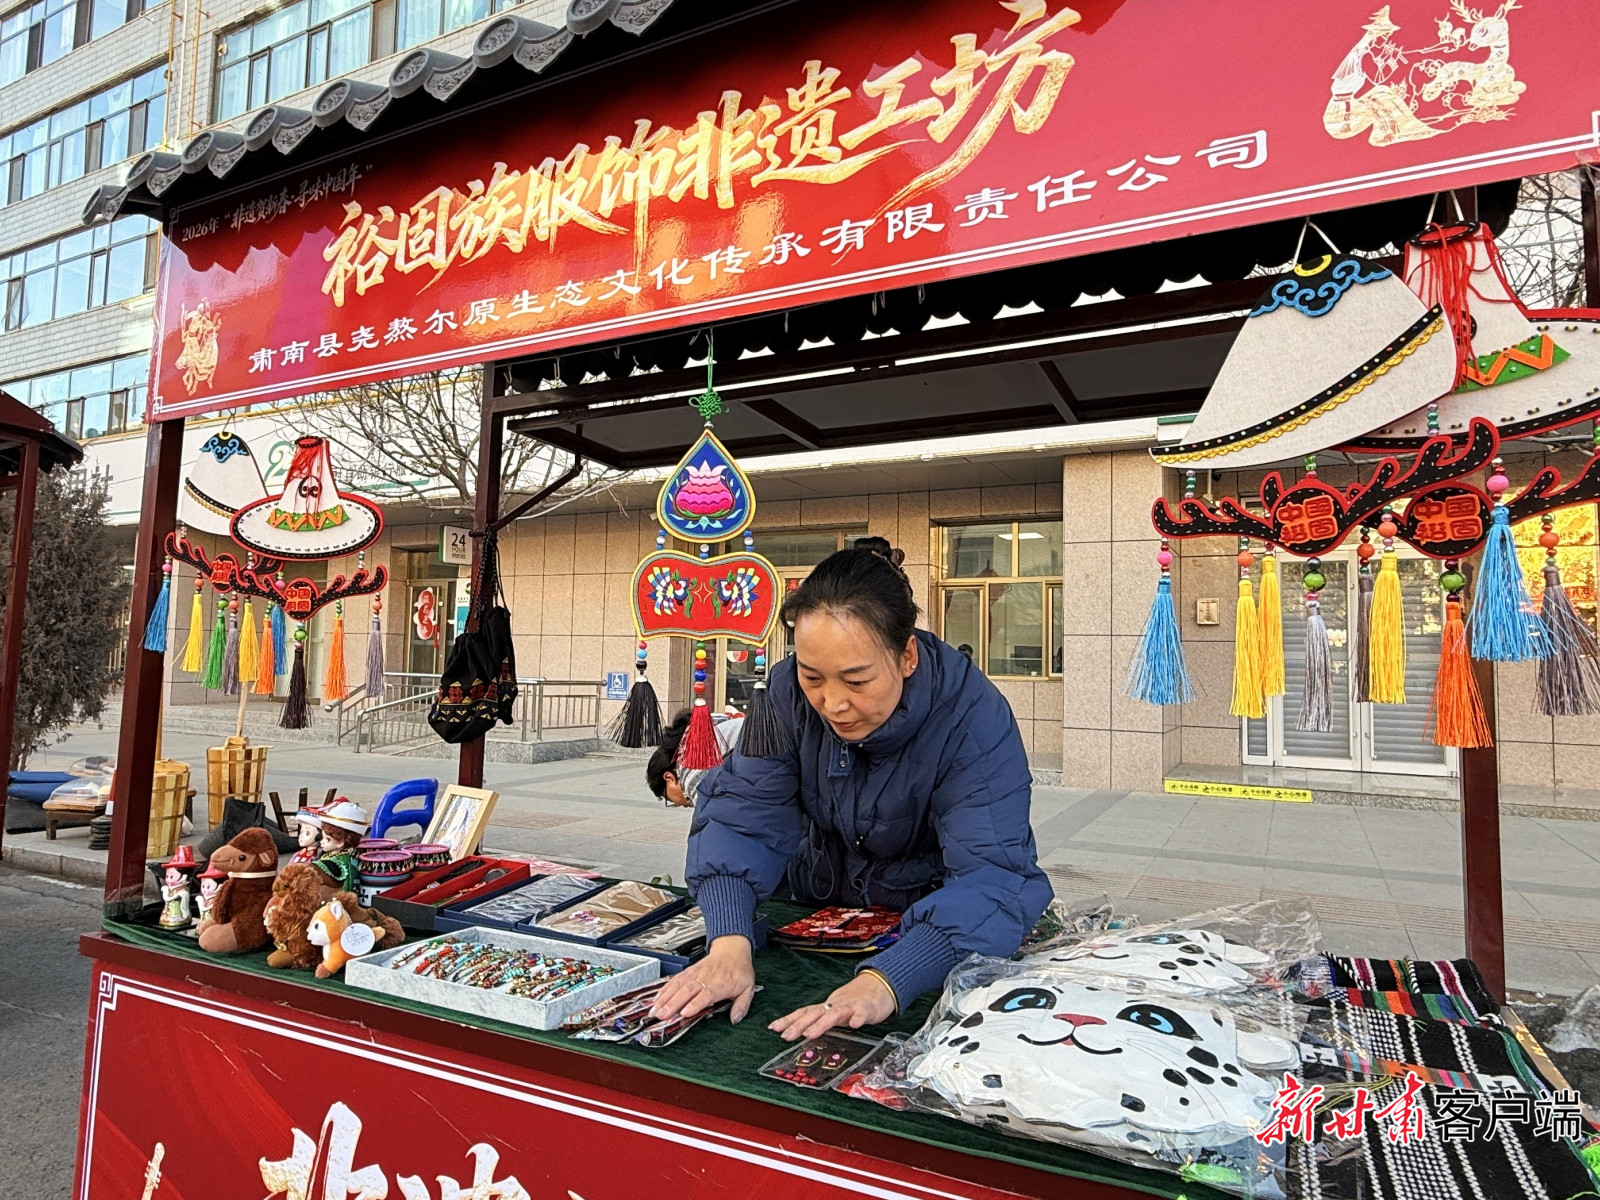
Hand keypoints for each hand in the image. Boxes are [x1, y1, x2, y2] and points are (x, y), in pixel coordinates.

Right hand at [650, 935, 755, 1023]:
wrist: (732, 950)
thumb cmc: (738, 970)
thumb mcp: (748, 988)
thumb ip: (742, 1005)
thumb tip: (735, 1019)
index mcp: (720, 984)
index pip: (706, 994)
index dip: (694, 1003)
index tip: (684, 1012)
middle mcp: (705, 978)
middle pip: (687, 991)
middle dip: (673, 1003)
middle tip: (662, 1015)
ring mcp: (695, 974)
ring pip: (678, 985)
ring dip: (665, 998)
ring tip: (655, 1010)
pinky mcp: (689, 972)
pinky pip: (675, 980)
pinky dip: (664, 989)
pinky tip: (656, 998)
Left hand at [769, 972, 896, 1041]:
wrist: (878, 986)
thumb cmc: (854, 1001)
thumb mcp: (833, 1011)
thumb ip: (818, 1020)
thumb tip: (799, 1031)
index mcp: (826, 1007)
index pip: (804, 1013)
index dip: (789, 1020)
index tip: (773, 1027)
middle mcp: (835, 1005)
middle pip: (814, 1013)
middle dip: (799, 1024)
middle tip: (786, 1036)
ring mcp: (851, 1006)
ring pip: (835, 1014)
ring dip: (822, 1024)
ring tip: (810, 1034)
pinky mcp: (868, 1008)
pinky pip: (863, 1013)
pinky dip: (859, 1018)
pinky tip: (855, 1025)